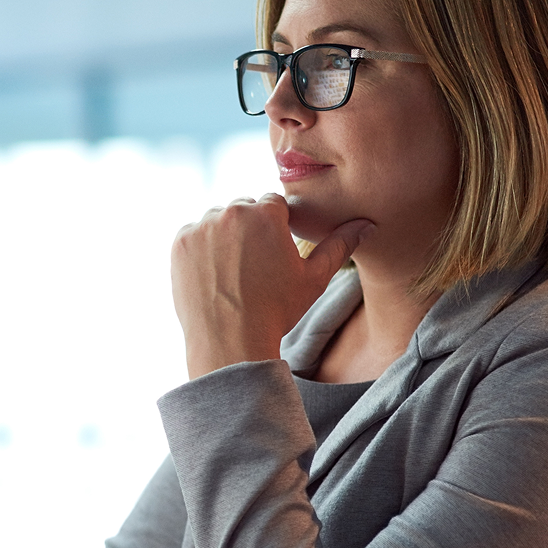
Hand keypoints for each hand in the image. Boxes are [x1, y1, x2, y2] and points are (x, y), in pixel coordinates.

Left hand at [170, 195, 372, 377]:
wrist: (230, 342)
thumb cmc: (276, 311)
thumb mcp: (313, 279)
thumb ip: (339, 246)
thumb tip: (366, 225)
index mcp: (266, 213)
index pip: (274, 205)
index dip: (276, 229)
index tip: (273, 254)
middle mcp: (232, 212)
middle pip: (244, 209)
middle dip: (249, 230)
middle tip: (253, 267)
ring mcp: (202, 227)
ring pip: (218, 221)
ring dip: (224, 237)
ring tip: (233, 273)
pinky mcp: (180, 243)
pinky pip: (193, 235)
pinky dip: (201, 250)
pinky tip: (214, 275)